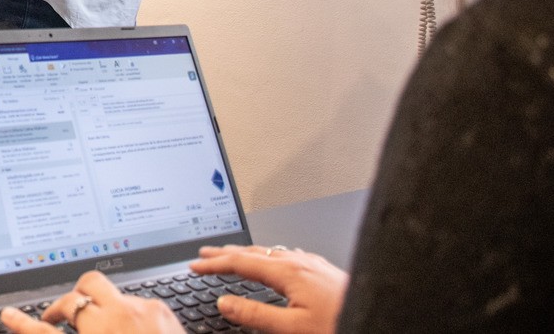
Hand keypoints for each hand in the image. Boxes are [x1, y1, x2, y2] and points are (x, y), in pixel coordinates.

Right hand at [1, 271, 182, 333]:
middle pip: (81, 292)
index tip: (10, 316)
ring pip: (108, 291)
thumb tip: (54, 329)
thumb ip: (77, 333)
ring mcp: (140, 311)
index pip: (47, 332)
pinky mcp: (161, 310)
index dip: (24, 324)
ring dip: (101, 305)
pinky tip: (133, 331)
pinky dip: (127, 311)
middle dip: (69, 299)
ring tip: (105, 327)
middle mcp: (116, 321)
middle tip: (62, 314)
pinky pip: (134, 299)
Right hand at [190, 245, 346, 333]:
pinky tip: (276, 261)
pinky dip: (269, 257)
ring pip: (271, 252)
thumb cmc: (343, 324)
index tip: (195, 266)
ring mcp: (313, 265)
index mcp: (288, 273)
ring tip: (232, 255)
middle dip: (226, 252)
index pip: (241, 263)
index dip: (215, 264)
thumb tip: (226, 303)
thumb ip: (256, 316)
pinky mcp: (324, 272)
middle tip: (204, 254)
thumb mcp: (294, 329)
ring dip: (247, 253)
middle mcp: (300, 263)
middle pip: (254, 252)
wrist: (383, 317)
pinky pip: (288, 256)